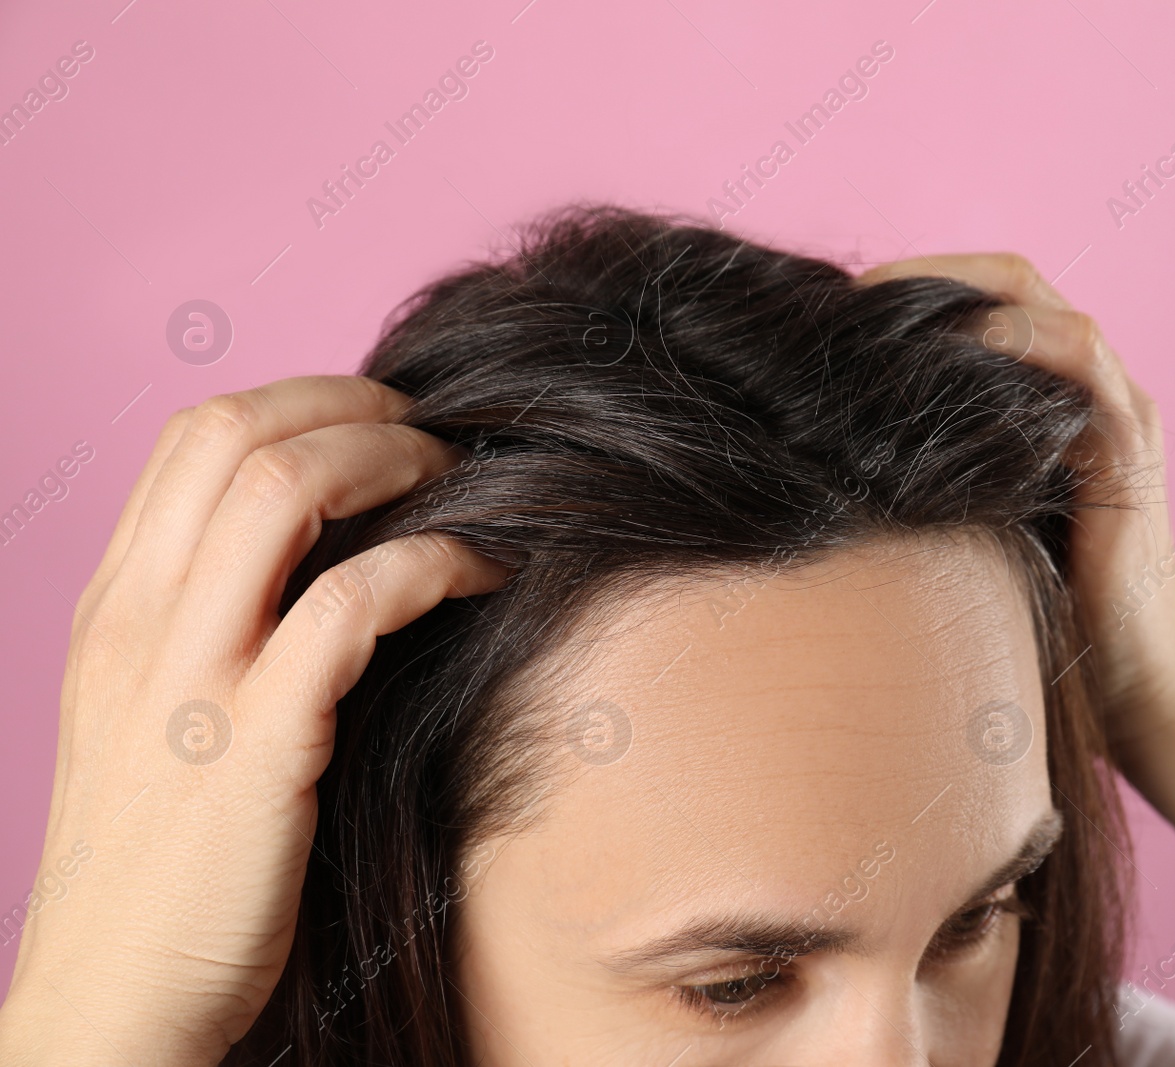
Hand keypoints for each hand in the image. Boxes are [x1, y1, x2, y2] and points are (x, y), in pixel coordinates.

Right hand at [0, 376, 510, 1065]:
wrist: (115, 1002)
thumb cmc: (161, 862)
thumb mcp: (156, 717)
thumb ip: (212, 627)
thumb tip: (324, 552)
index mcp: (114, 608)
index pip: (194, 437)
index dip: (300, 398)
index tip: (378, 417)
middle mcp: (139, 622)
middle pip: (237, 434)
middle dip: (353, 407)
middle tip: (434, 435)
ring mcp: (192, 680)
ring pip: (286, 493)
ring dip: (393, 465)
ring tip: (461, 484)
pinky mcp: (261, 745)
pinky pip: (351, 607)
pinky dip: (432, 565)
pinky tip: (483, 572)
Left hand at [857, 254, 1174, 745]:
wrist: (1135, 685)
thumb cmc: (1045, 613)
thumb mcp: (974, 518)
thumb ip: (941, 464)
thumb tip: (838, 439)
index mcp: (1058, 399)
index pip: (993, 301)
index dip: (923, 287)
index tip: (846, 305)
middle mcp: (1096, 391)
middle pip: (1017, 283)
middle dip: (934, 275)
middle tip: (855, 295)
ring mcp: (1122, 414)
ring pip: (1049, 309)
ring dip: (969, 296)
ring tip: (892, 312)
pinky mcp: (1130, 449)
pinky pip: (1081, 363)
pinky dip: (1021, 342)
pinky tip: (962, 349)